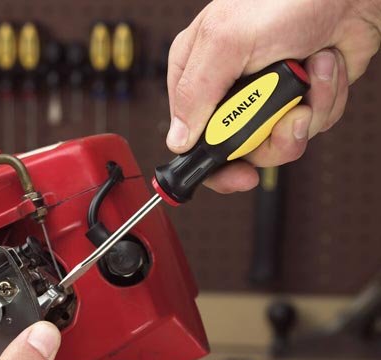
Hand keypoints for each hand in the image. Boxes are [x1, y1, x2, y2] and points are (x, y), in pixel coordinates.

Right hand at [167, 0, 380, 192]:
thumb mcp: (226, 42)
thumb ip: (194, 93)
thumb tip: (177, 141)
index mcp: (198, 78)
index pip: (191, 140)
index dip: (215, 164)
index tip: (238, 174)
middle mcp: (229, 94)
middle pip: (238, 152)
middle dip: (270, 142)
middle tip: (286, 120)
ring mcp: (265, 101)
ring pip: (277, 144)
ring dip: (303, 116)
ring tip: (310, 76)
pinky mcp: (296, 102)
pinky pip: (309, 127)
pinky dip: (324, 102)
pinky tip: (323, 69)